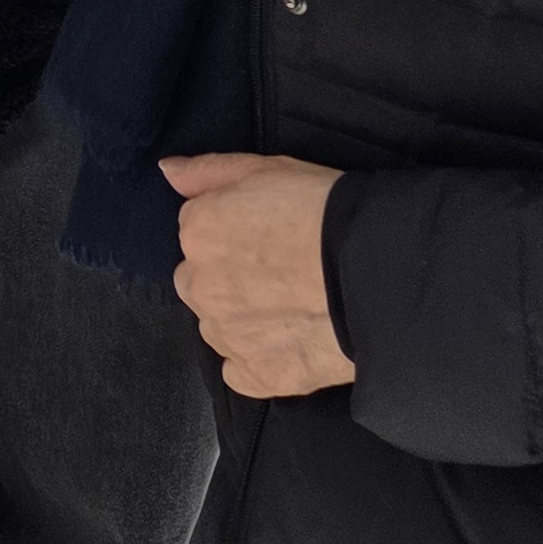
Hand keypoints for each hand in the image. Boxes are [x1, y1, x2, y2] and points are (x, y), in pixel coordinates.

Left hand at [165, 151, 355, 399]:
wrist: (374, 270)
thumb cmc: (324, 210)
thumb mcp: (266, 168)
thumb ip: (208, 171)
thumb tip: (168, 171)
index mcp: (198, 233)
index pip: (198, 235)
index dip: (234, 235)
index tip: (269, 237)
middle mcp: (199, 287)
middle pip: (201, 284)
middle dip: (229, 280)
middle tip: (280, 273)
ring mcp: (225, 336)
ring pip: (220, 328)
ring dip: (244, 321)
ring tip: (294, 307)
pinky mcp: (255, 375)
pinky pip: (242, 372)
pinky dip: (260, 361)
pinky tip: (292, 343)